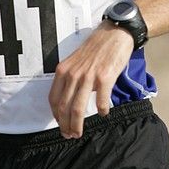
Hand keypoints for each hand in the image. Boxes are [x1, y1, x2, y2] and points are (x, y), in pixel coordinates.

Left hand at [48, 21, 133, 138]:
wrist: (114, 33)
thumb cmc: (96, 47)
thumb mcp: (76, 60)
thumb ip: (71, 77)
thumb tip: (69, 97)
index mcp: (64, 70)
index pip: (54, 98)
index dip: (55, 115)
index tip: (60, 124)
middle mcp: (73, 74)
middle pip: (64, 107)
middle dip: (64, 125)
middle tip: (69, 135)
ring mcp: (88, 76)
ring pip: (78, 108)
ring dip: (77, 125)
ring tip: (78, 133)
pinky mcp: (104, 78)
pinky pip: (101, 102)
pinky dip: (101, 111)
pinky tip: (103, 113)